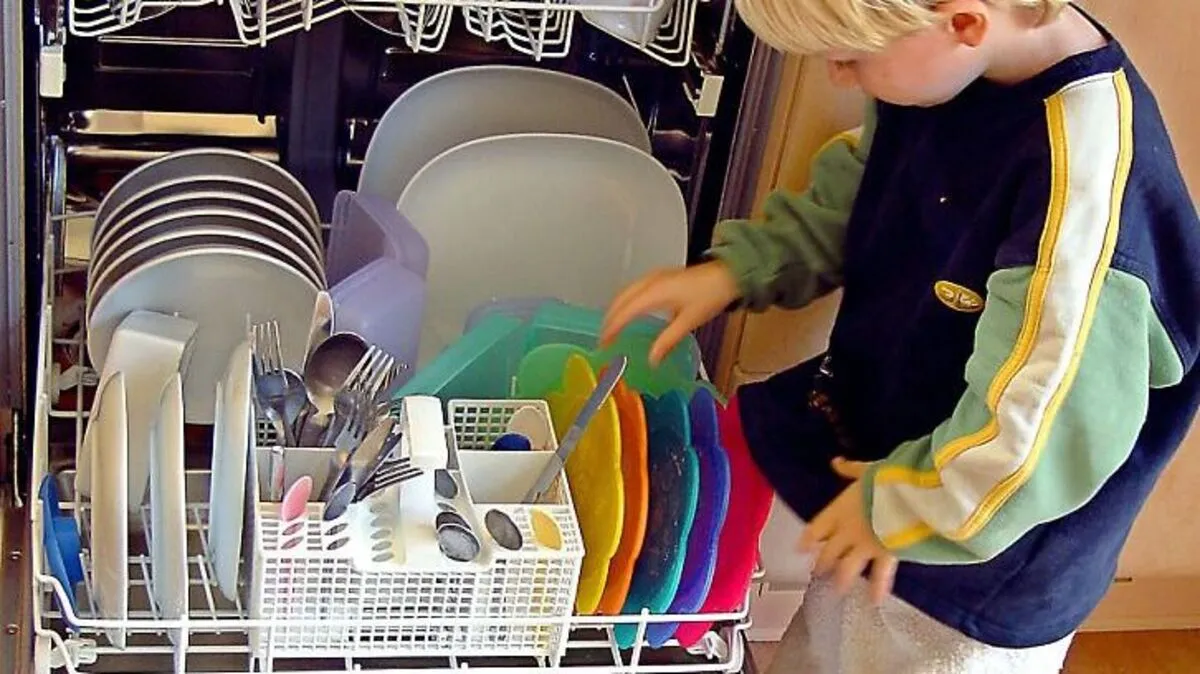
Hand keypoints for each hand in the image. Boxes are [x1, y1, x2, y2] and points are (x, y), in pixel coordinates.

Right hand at [600, 262, 740, 364]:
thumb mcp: (688, 322)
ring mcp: (654, 277)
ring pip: (625, 292)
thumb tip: (652, 360)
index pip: (624, 311)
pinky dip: (625, 300)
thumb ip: (666, 341)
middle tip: (604, 338)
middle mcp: (650, 282)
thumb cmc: (709, 296)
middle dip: (609, 318)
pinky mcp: (660, 276)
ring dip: (615, 308)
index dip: (612, 327)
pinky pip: (633, 288)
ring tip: (611, 326)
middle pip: (620, 300)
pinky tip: (628, 310)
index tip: (604, 343)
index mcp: (654, 292)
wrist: (726, 275)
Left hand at [800, 457, 897, 603]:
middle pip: (828, 552)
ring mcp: (864, 545)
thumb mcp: (867, 470)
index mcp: (839, 509)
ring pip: (846, 568)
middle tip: (817, 571)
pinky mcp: (885, 555)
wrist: (909, 496)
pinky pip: (878, 576)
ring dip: (841, 579)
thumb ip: (850, 469)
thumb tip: (836, 462)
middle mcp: (847, 531)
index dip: (808, 539)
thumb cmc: (888, 479)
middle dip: (822, 563)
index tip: (801, 548)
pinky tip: (874, 601)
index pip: (816, 528)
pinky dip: (877, 589)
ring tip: (838, 589)